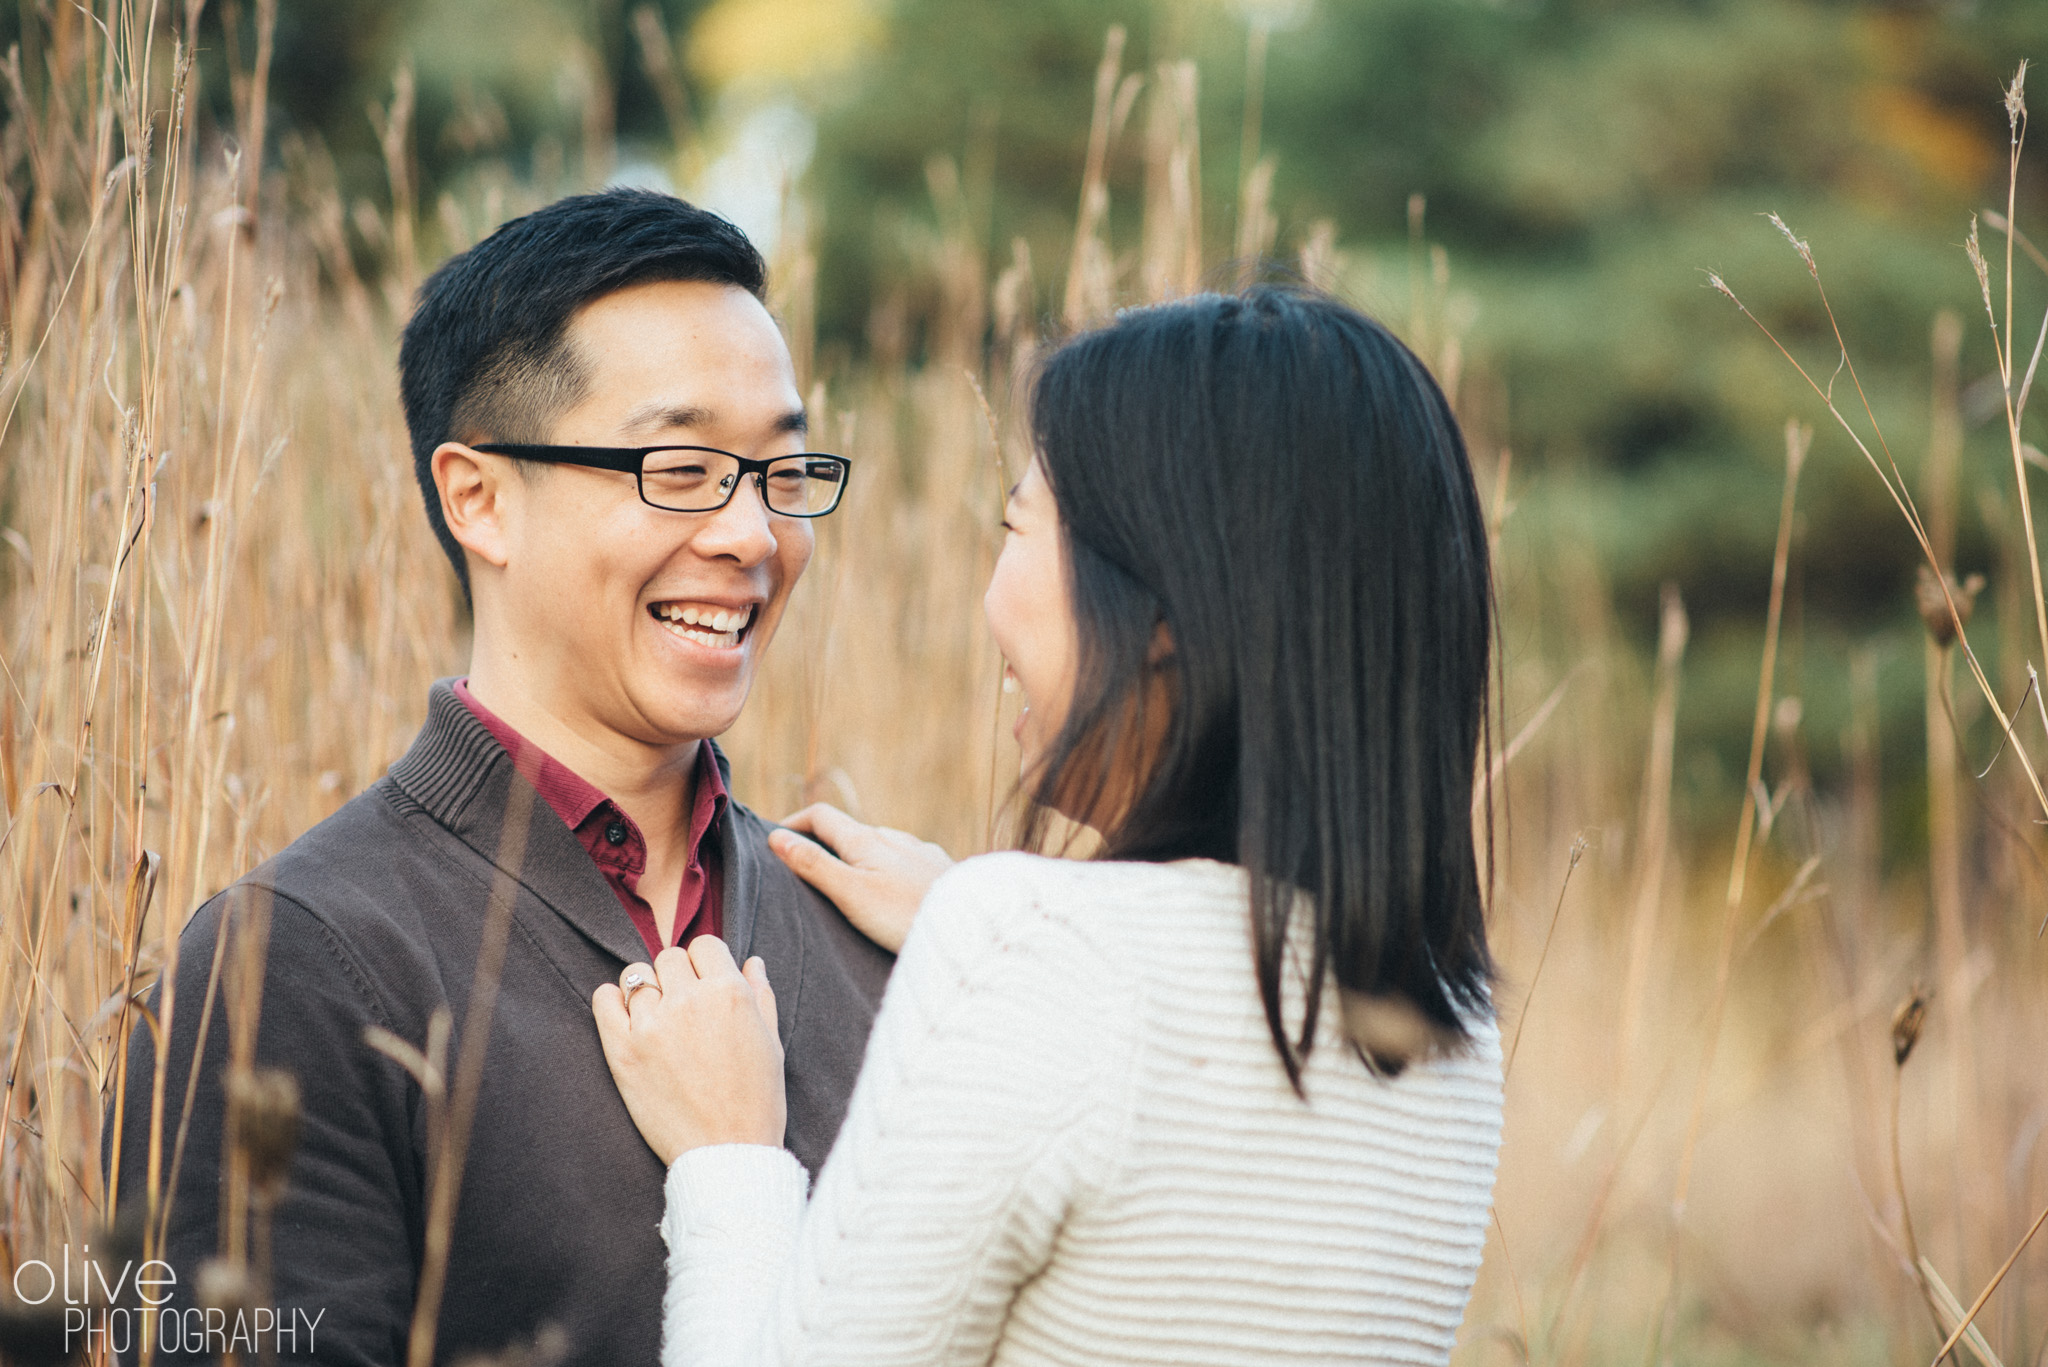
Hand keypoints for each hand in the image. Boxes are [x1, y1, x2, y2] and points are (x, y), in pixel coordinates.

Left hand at [591, 938, 785, 1164]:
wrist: (726, 1153)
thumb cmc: (756, 1101)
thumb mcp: (772, 1042)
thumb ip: (760, 994)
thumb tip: (751, 961)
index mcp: (730, 993)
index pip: (704, 945)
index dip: (705, 963)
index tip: (704, 984)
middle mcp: (690, 1001)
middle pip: (669, 958)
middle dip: (677, 977)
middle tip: (682, 1008)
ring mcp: (653, 1024)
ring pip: (636, 977)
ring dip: (646, 991)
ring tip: (656, 1019)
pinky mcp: (623, 1051)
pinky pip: (603, 1000)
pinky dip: (611, 1002)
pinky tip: (626, 1018)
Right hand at [767, 804, 952, 953]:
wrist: (971, 929)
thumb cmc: (905, 915)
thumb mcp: (850, 893)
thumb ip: (814, 865)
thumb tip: (776, 837)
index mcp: (867, 840)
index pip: (821, 815)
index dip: (793, 823)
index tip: (774, 841)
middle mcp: (895, 838)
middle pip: (851, 830)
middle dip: (825, 843)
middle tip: (805, 868)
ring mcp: (921, 852)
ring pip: (881, 845)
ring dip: (858, 857)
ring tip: (848, 884)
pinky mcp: (941, 870)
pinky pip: (906, 861)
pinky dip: (887, 869)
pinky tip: (894, 891)